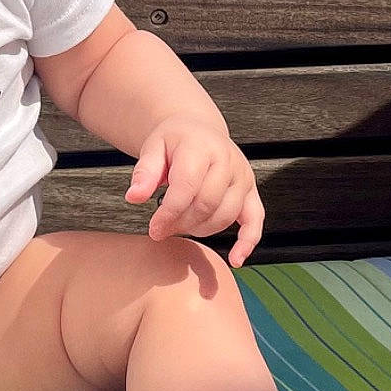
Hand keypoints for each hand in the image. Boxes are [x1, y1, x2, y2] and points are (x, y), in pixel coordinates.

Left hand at [124, 114, 264, 267]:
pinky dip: (247, 242)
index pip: (186, 187)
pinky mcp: (251, 191)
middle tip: (163, 229)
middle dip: (182, 223)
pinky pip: (255, 220)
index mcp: (201, 147)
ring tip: (181, 224)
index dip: (169, 213)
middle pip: (206, 204)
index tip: (154, 228)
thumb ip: (144, 172)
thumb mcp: (153, 148)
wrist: (198, 130)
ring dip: (201, 229)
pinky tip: (235, 259)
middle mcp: (228, 161)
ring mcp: (243, 177)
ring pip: (225, 215)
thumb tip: (134, 197)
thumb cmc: (175, 141)